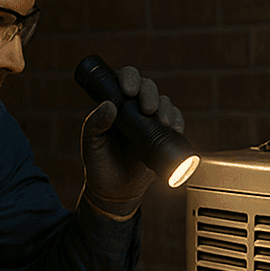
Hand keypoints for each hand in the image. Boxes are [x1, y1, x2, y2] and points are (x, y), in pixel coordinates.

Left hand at [81, 66, 183, 216]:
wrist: (115, 192)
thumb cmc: (100, 165)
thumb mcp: (91, 145)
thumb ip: (94, 125)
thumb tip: (108, 105)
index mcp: (114, 104)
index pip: (124, 80)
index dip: (129, 79)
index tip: (129, 91)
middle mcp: (133, 108)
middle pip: (148, 88)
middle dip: (150, 94)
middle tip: (148, 109)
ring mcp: (150, 122)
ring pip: (164, 103)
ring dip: (166, 108)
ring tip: (162, 122)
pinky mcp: (163, 136)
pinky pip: (176, 122)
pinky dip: (178, 122)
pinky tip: (175, 129)